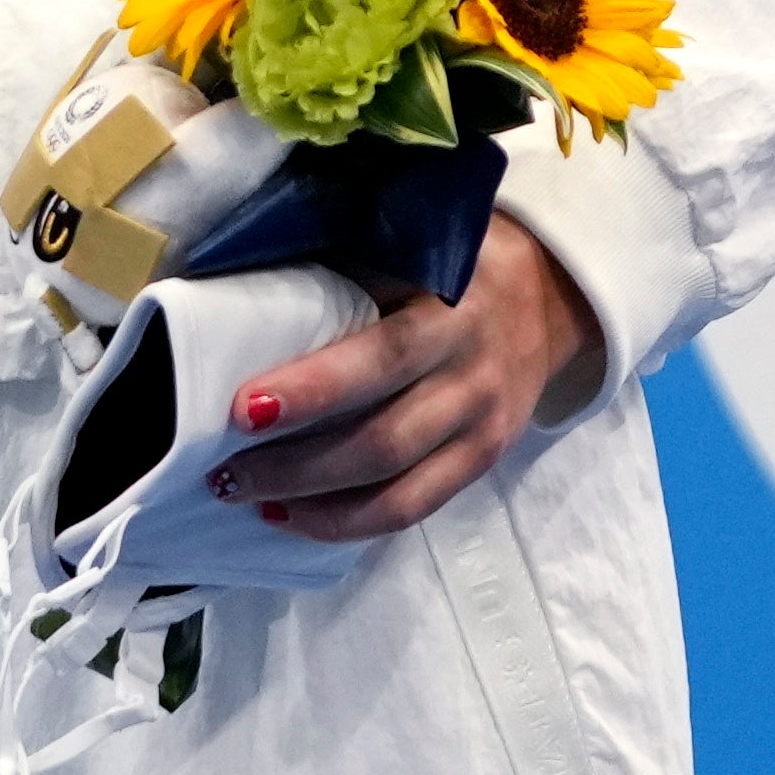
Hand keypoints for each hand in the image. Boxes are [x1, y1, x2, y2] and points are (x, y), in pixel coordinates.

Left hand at [212, 221, 595, 544]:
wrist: (550, 292)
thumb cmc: (455, 263)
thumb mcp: (413, 251)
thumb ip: (347, 279)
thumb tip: (243, 305)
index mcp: (453, 314)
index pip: (382, 361)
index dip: (314, 390)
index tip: (244, 408)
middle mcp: (473, 379)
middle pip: (383, 443)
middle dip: (296, 466)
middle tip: (224, 472)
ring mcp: (483, 430)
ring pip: (397, 494)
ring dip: (314, 507)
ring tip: (247, 500)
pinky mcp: (482, 464)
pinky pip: (413, 511)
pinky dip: (349, 524)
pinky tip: (295, 517)